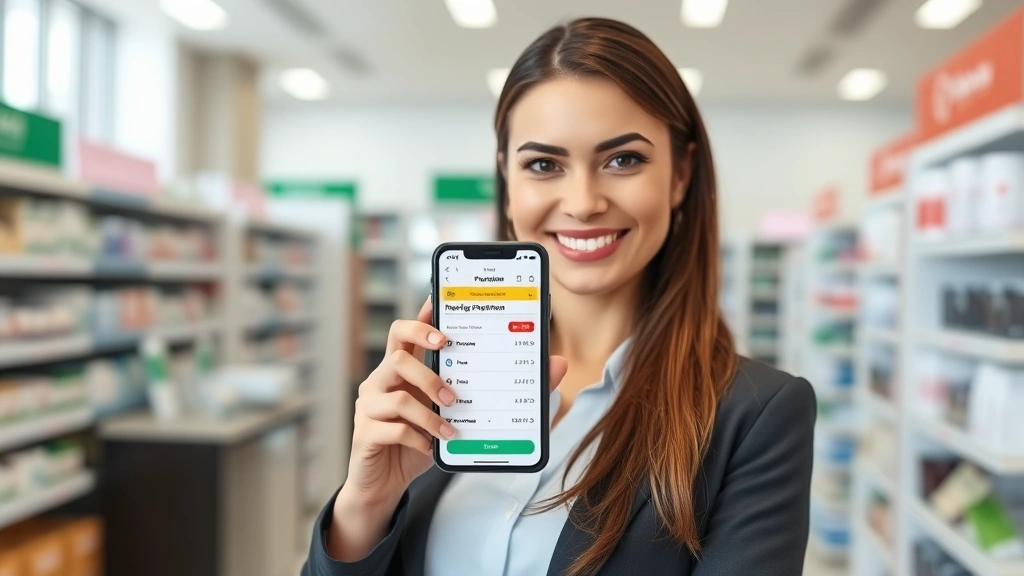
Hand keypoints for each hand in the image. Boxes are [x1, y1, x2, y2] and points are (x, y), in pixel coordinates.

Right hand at [339, 297, 567, 514]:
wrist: (384, 483)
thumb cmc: (420, 440)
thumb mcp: (456, 416)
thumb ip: (501, 389)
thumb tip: (557, 365)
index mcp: (403, 368)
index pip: (406, 331)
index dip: (421, 318)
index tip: (438, 304)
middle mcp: (381, 379)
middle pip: (397, 352)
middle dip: (429, 369)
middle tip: (453, 391)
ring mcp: (369, 405)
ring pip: (398, 393)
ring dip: (429, 412)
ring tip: (451, 426)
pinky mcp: (365, 432)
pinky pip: (393, 427)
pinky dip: (418, 438)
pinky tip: (432, 447)